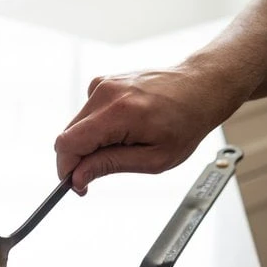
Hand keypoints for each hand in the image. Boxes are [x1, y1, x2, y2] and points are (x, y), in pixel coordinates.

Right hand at [54, 65, 228, 192]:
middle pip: (68, 136)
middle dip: (78, 160)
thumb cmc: (185, 123)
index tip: (76, 184)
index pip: (69, 144)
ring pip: (76, 126)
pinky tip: (123, 129)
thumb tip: (78, 176)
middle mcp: (106, 92)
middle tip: (99, 173)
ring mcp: (103, 84)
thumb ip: (111, 165)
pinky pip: (87, 114)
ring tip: (122, 145)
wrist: (200, 87)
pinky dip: (96, 129)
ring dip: (90, 144)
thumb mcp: (154, 159)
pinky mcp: (103, 82)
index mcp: (119, 112)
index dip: (66, 169)